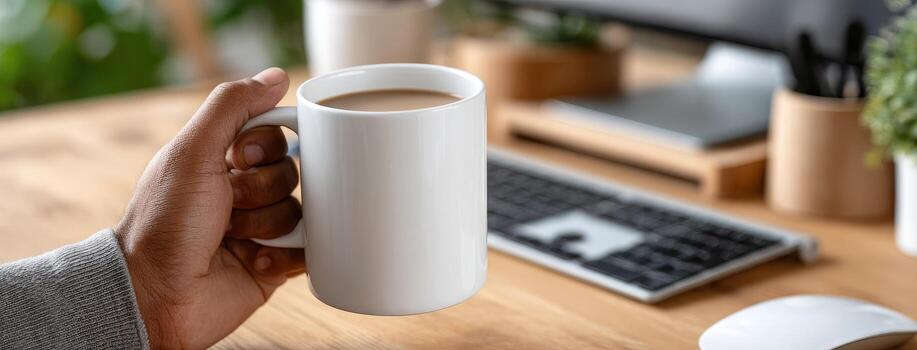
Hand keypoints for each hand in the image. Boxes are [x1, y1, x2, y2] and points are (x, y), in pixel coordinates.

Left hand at [114, 68, 303, 348]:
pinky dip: (283, 256)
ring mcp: (261, 228)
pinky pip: (308, 251)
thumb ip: (232, 106)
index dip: (267, 145)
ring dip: (266, 225)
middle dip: (262, 189)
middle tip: (228, 205)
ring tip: (233, 239)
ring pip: (301, 211)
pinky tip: (253, 261)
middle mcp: (244, 192)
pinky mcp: (274, 265)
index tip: (241, 156)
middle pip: (292, 172)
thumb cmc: (165, 222)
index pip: (275, 134)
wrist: (155, 293)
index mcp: (223, 160)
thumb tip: (277, 76)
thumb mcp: (193, 151)